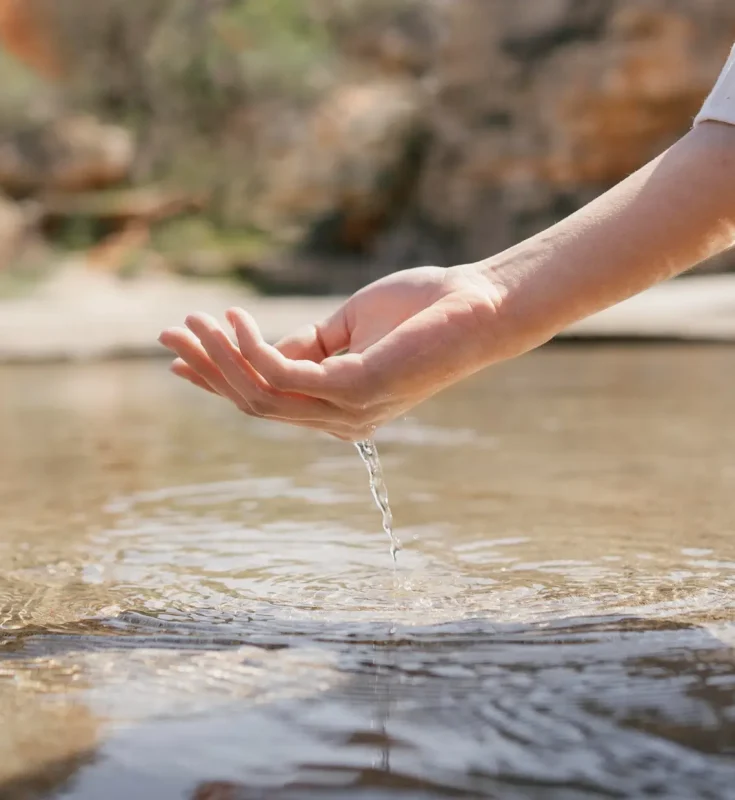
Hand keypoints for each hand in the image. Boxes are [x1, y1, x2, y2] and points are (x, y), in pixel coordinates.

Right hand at [158, 265, 503, 439]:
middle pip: (253, 403)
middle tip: (167, 334)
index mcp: (338, 406)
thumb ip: (304, 345)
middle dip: (207, 368)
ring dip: (218, 356)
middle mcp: (339, 418)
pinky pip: (283, 375)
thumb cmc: (421, 311)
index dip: (218, 379)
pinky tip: (234, 319)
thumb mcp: (346, 328)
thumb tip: (256, 347)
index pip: (266, 400)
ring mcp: (347, 410)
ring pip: (260, 394)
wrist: (479, 304)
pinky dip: (251, 347)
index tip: (180, 356)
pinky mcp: (356, 390)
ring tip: (192, 320)